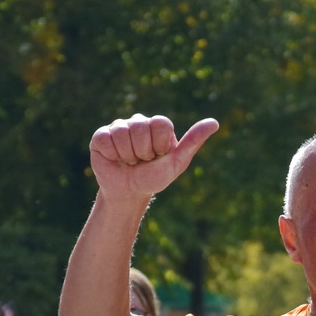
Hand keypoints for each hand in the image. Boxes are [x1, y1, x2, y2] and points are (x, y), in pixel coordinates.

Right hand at [90, 112, 218, 203]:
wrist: (130, 193)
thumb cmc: (154, 178)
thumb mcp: (176, 163)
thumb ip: (193, 142)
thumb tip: (214, 122)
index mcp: (158, 125)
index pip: (161, 124)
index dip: (160, 145)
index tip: (159, 157)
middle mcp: (138, 121)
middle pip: (140, 127)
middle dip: (143, 152)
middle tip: (142, 161)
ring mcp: (118, 127)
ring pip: (122, 134)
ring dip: (127, 156)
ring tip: (129, 162)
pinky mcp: (100, 136)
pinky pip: (105, 139)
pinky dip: (112, 155)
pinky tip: (115, 160)